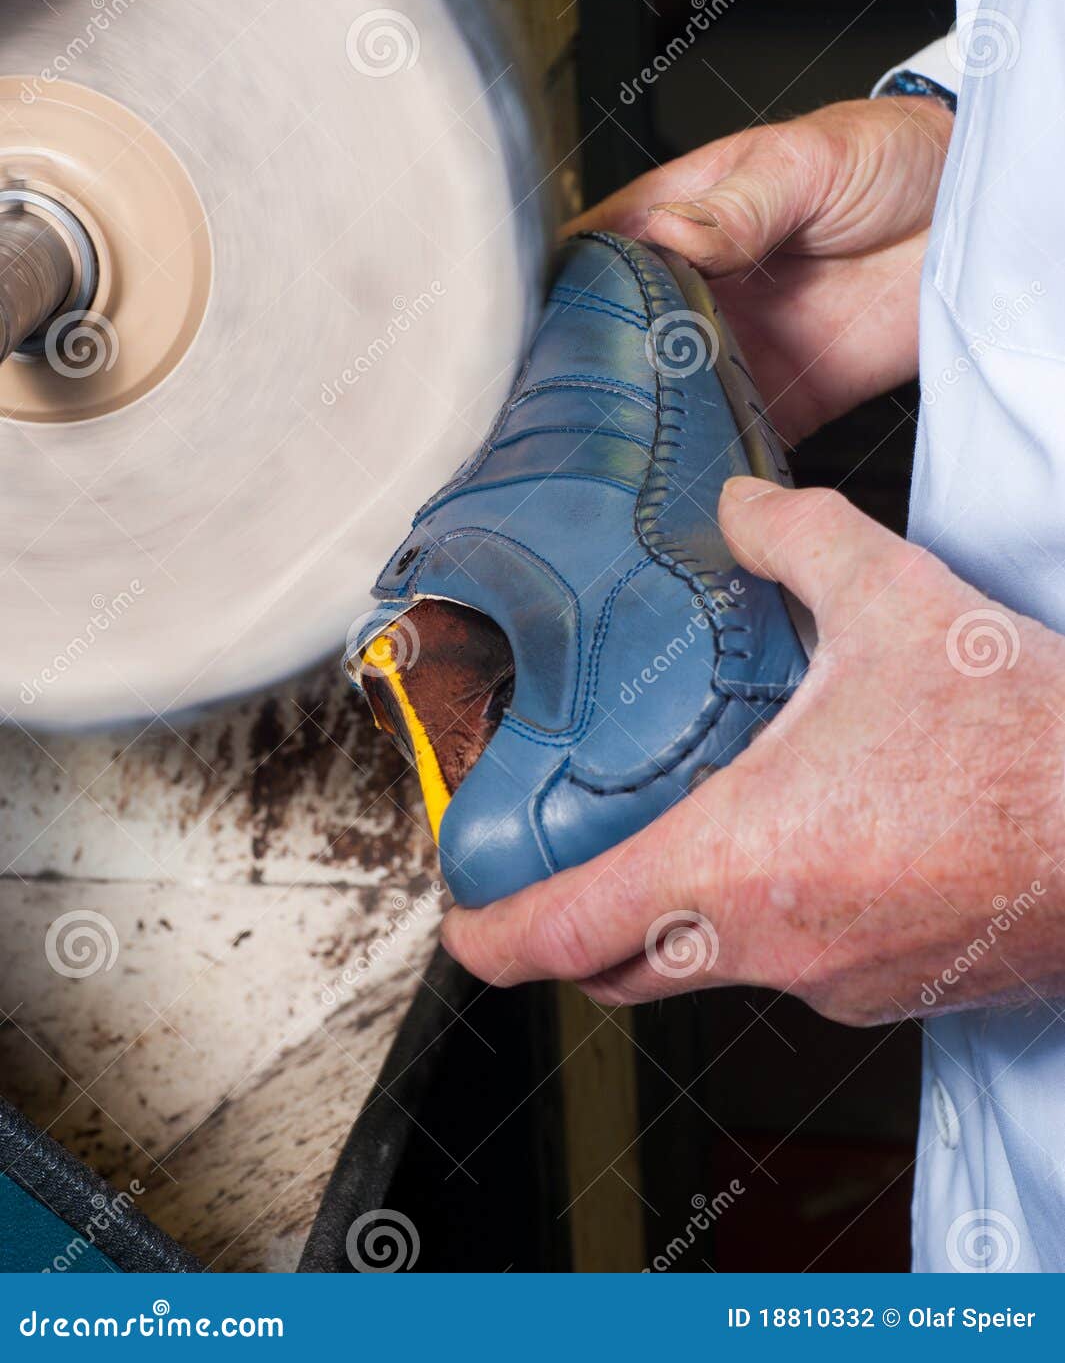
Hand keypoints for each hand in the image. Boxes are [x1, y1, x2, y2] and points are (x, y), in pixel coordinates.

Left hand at [442, 478, 1064, 1026]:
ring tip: (687, 826)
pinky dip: (766, 918)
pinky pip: (794, 963)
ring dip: (678, 914)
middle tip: (556, 864)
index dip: (489, 935)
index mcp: (737, 862)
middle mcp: (772, 943)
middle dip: (572, 928)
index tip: (462, 917)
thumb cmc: (1025, 744)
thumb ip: (795, 542)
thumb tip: (741, 510)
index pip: (562, 936)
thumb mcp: (894, 603)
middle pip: (619, 967)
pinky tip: (805, 842)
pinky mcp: (892, 989)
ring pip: (710, 967)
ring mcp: (835, 981)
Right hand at [571, 97, 952, 443]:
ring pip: (670, 399)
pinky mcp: (789, 394)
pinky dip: (720, 461)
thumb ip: (739, 205)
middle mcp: (699, 290)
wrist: (975, 210)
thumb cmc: (889, 157)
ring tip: (625, 453)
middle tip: (579, 409)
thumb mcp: (807, 161)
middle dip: (596, 377)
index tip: (536, 330)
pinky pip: (741, 438)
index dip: (561, 294)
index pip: (598, 259)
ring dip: (652, 427)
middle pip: (621, 342)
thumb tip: (674, 234)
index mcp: (682, 219)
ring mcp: (740, 347)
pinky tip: (699, 476)